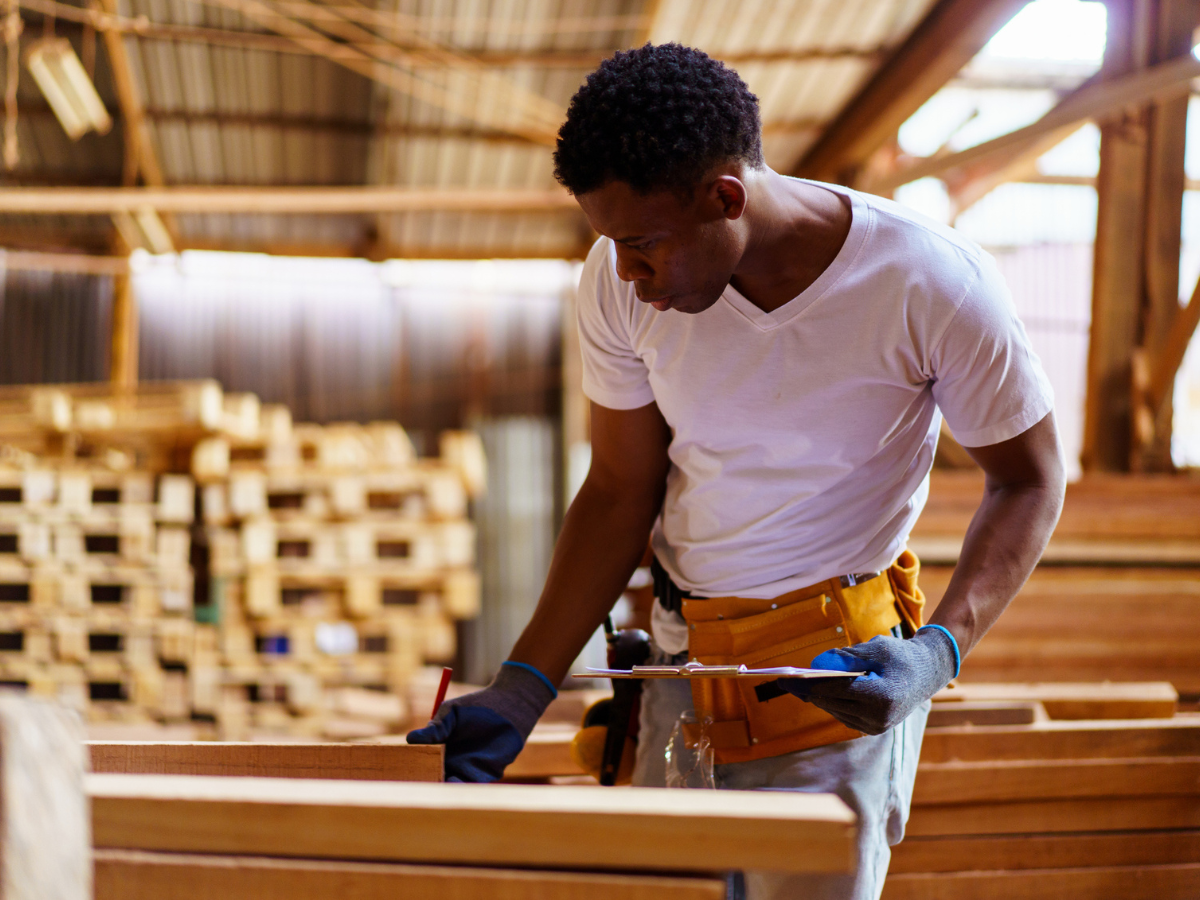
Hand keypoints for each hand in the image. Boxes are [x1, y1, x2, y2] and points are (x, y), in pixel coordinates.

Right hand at [407, 662, 555, 781]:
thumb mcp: (450, 714)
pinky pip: (473, 786)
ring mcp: (469, 770)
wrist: (508, 706)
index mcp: (440, 749)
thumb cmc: (477, 706)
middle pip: (436, 779)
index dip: (414, 771)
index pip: (424, 765)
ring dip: (444, 789)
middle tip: (415, 785)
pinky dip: (463, 788)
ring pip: (453, 786)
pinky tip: (452, 783)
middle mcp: (453, 763)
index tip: (403, 774)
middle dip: (426, 784)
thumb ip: (435, 728)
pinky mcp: (486, 774)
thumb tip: (410, 739)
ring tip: (431, 785)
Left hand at [779, 627, 958, 734]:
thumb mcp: (875, 648)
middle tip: (785, 681)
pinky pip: (844, 715)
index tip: (784, 680)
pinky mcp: (874, 728)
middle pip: (831, 703)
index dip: (806, 684)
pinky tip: (820, 692)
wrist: (930, 672)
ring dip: (818, 698)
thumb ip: (846, 657)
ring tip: (799, 685)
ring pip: (835, 711)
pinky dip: (831, 704)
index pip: (834, 691)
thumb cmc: (902, 656)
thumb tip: (818, 663)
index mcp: (880, 696)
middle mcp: (878, 717)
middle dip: (808, 691)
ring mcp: (876, 726)